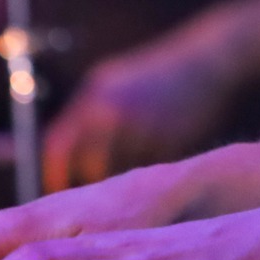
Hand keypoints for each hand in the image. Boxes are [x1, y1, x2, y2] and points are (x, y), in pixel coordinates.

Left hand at [43, 38, 235, 188]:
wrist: (206, 60)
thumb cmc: (154, 77)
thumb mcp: (112, 84)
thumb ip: (85, 117)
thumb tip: (52, 159)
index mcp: (94, 95)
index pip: (58, 146)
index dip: (55, 175)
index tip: (59, 196)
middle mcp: (113, 110)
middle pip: (91, 166)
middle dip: (95, 185)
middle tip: (102, 200)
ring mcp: (143, 124)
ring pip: (123, 174)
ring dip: (127, 185)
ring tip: (137, 183)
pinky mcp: (172, 139)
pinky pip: (151, 173)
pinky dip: (153, 177)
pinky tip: (162, 168)